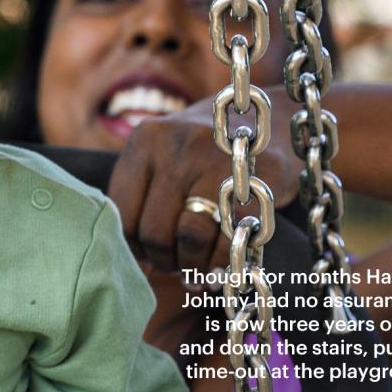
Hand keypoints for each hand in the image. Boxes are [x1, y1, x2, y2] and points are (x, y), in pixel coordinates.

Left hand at [107, 95, 300, 274]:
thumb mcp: (166, 157)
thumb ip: (145, 198)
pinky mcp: (258, 177)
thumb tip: (138, 263)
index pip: (122, 214)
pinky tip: (221, 268)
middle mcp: (178, 145)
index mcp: (146, 140)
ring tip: (198, 271)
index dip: (134, 248)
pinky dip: (223, 263)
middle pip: (154, 231)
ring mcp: (218, 158)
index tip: (149, 257)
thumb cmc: (206, 154)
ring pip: (190, 238)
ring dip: (193, 266)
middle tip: (178, 267)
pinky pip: (230, 237)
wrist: (270, 120)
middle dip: (166, 261)